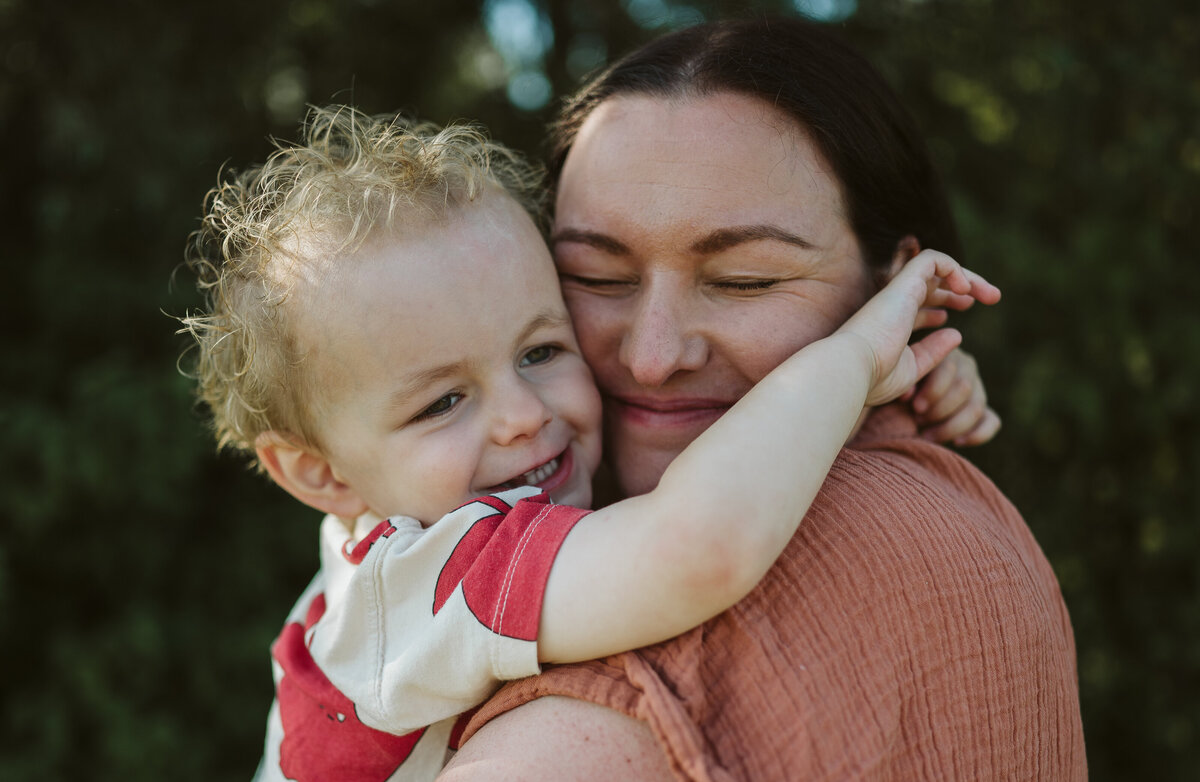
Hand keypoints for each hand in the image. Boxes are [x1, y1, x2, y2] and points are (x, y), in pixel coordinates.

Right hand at [836, 250, 1000, 407]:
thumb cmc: (874, 378)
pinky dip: (953, 268)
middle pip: (932, 283)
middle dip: (964, 286)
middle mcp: (894, 304)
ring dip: (967, 276)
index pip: (920, 303)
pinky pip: (932, 259)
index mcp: (893, 324)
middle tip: (992, 298)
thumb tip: (956, 333)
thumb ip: (933, 351)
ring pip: (936, 267)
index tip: (963, 308)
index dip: (944, 302)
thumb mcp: (912, 368)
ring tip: (990, 295)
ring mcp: (898, 293)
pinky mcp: (903, 284)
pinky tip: (965, 289)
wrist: (852, 369)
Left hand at [905, 348, 1001, 445]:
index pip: (949, 369)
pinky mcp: (984, 409)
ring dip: (952, 426)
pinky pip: (992, 422)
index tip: (915, 408)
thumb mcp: (896, 379)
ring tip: (927, 435)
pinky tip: (957, 442)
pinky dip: (978, 434)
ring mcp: (977, 387)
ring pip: (976, 407)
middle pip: (964, 388)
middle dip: (940, 409)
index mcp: (944, 353)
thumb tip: (908, 394)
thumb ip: (903, 381)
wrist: (900, 400)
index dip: (934, 390)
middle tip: (917, 420)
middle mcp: (966, 366)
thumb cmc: (894, 385)